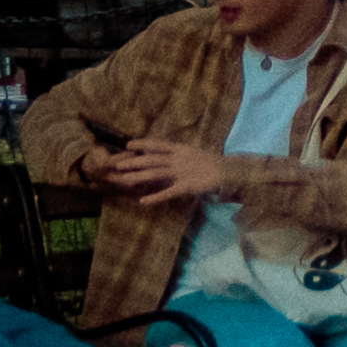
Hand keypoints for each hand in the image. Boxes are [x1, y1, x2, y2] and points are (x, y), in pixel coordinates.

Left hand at [92, 136, 244, 208]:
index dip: (144, 144)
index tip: (128, 145)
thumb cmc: (209, 163)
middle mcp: (180, 159)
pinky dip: (156, 197)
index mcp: (182, 150)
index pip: (159, 144)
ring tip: (123, 180)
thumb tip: (160, 153)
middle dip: (135, 162)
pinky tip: (143, 201)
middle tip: (117, 164)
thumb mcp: (192, 153)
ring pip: (156, 174)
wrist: (229, 171)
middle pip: (153, 160)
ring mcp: (183, 172)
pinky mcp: (187, 186)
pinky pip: (169, 192)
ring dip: (139, 177)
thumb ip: (176, 154)